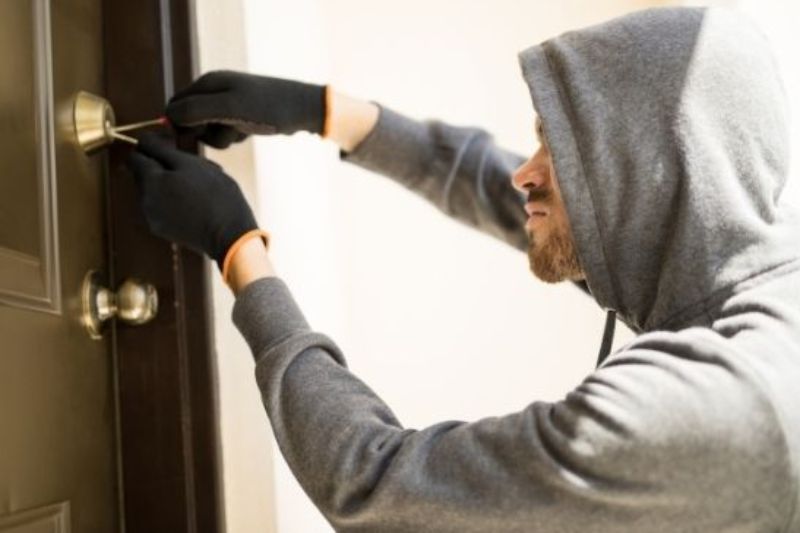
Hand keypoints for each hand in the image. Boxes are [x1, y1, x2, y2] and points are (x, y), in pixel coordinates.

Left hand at [126, 133, 259, 268]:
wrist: (230, 236)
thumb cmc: (216, 196)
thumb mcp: (192, 165)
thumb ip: (162, 151)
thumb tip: (143, 140)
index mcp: (151, 181)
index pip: (136, 155)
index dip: (153, 146)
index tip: (173, 145)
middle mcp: (144, 200)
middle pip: (143, 173)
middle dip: (163, 166)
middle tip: (193, 168)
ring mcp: (152, 217)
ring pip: (153, 189)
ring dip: (169, 183)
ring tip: (197, 187)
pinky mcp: (162, 229)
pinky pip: (160, 206)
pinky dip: (172, 199)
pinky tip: (195, 203)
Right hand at [166, 70, 326, 147]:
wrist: (303, 110)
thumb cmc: (268, 108)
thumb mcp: (230, 109)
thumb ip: (196, 111)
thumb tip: (169, 117)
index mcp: (207, 83)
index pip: (174, 107)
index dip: (179, 126)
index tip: (197, 139)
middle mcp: (214, 90)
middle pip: (189, 120)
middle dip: (203, 133)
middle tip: (225, 134)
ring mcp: (227, 103)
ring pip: (207, 130)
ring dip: (221, 138)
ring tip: (241, 131)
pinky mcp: (239, 115)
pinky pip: (224, 132)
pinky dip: (233, 137)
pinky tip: (248, 132)